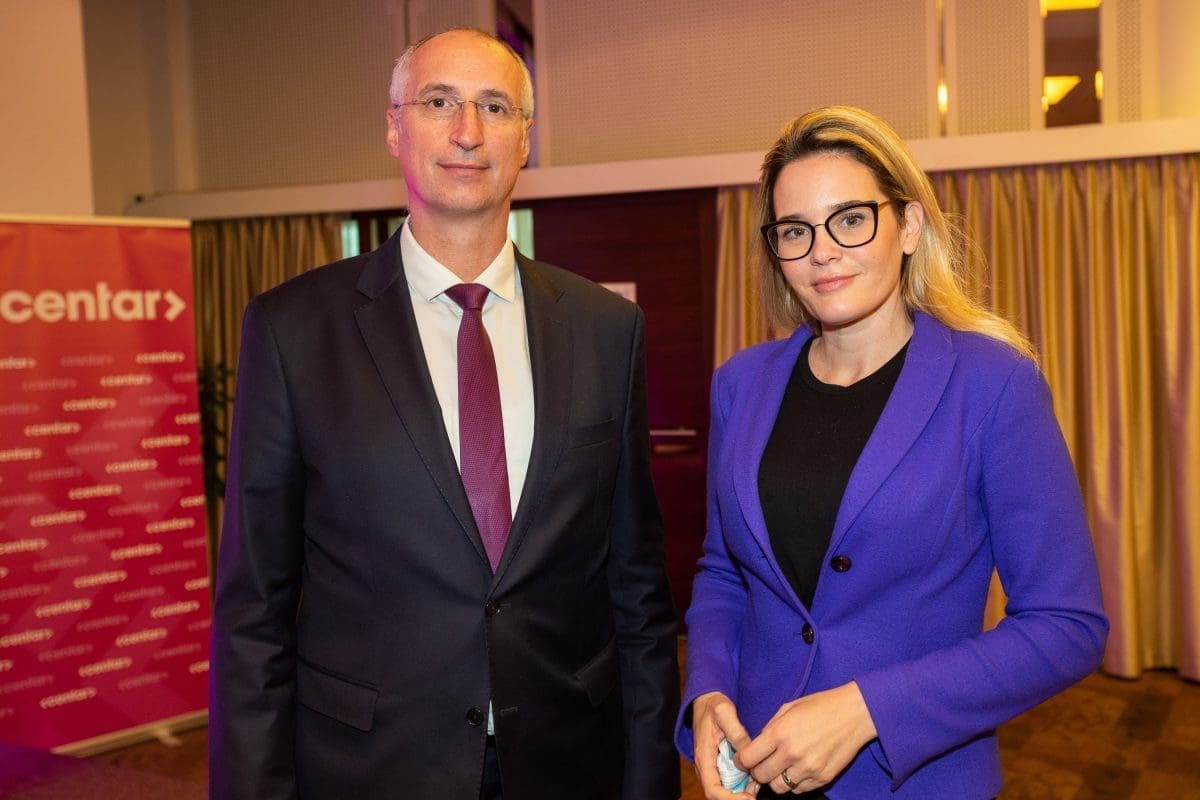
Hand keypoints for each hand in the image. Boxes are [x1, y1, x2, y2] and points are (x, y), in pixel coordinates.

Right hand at [690, 692, 756, 798]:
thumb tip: (748, 752)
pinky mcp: (720, 765)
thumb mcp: (724, 712)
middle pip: (719, 795)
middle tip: (757, 794)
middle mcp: (706, 767)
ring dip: (741, 793)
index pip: (712, 789)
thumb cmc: (712, 706)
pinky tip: (755, 779)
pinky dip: (742, 785)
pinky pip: (730, 781)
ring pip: (725, 790)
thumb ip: (736, 732)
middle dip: (738, 798)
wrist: (706, 701)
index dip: (730, 799)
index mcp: (704, 757)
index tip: (748, 798)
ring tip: (759, 785)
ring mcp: (713, 767)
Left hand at [735, 681, 876, 794]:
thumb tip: (756, 746)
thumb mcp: (788, 708)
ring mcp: (808, 768)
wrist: (854, 713)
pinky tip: (798, 769)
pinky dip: (794, 783)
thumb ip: (770, 728)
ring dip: (775, 779)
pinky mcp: (822, 778)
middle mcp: (792, 753)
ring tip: (781, 767)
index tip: (743, 760)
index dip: (741, 761)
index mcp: (780, 732)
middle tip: (761, 764)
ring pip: (778, 788)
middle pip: (761, 777)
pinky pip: (799, 790)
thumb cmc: (820, 706)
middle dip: (757, 772)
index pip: (748, 758)